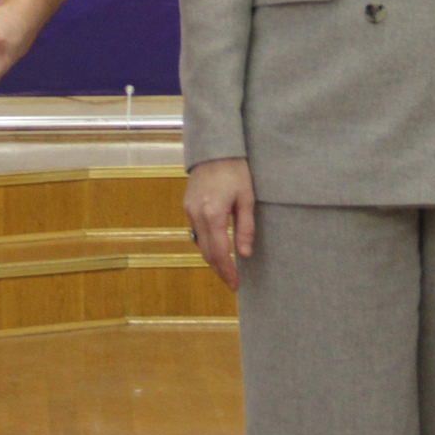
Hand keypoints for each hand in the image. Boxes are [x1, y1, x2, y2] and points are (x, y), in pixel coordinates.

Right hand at [184, 158, 255, 290]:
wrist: (214, 149)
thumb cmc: (235, 171)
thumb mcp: (247, 199)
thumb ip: (245, 228)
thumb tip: (244, 255)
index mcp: (213, 214)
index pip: (219, 253)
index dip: (227, 272)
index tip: (236, 285)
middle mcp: (197, 215)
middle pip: (207, 253)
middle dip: (219, 270)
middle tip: (232, 282)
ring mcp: (189, 211)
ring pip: (199, 244)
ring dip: (212, 259)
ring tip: (226, 269)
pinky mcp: (187, 206)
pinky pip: (195, 232)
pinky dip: (206, 244)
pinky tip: (216, 248)